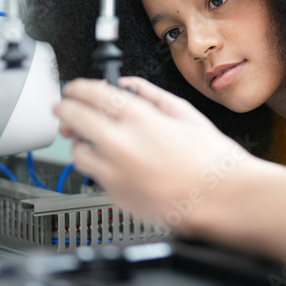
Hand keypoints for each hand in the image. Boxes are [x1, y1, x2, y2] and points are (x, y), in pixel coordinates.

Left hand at [55, 77, 269, 232]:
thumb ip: (152, 95)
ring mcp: (115, 173)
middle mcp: (121, 145)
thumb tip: (130, 85)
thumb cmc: (212, 161)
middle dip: (64, 109)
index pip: (92, 94)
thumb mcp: (186, 114)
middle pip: (74, 119)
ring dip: (80, 142)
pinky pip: (96, 177)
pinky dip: (100, 167)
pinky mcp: (116, 197)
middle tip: (64, 108)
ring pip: (78, 153)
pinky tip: (116, 164)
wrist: (221, 200)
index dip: (77, 88)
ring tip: (90, 139)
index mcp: (139, 119)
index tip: (74, 89)